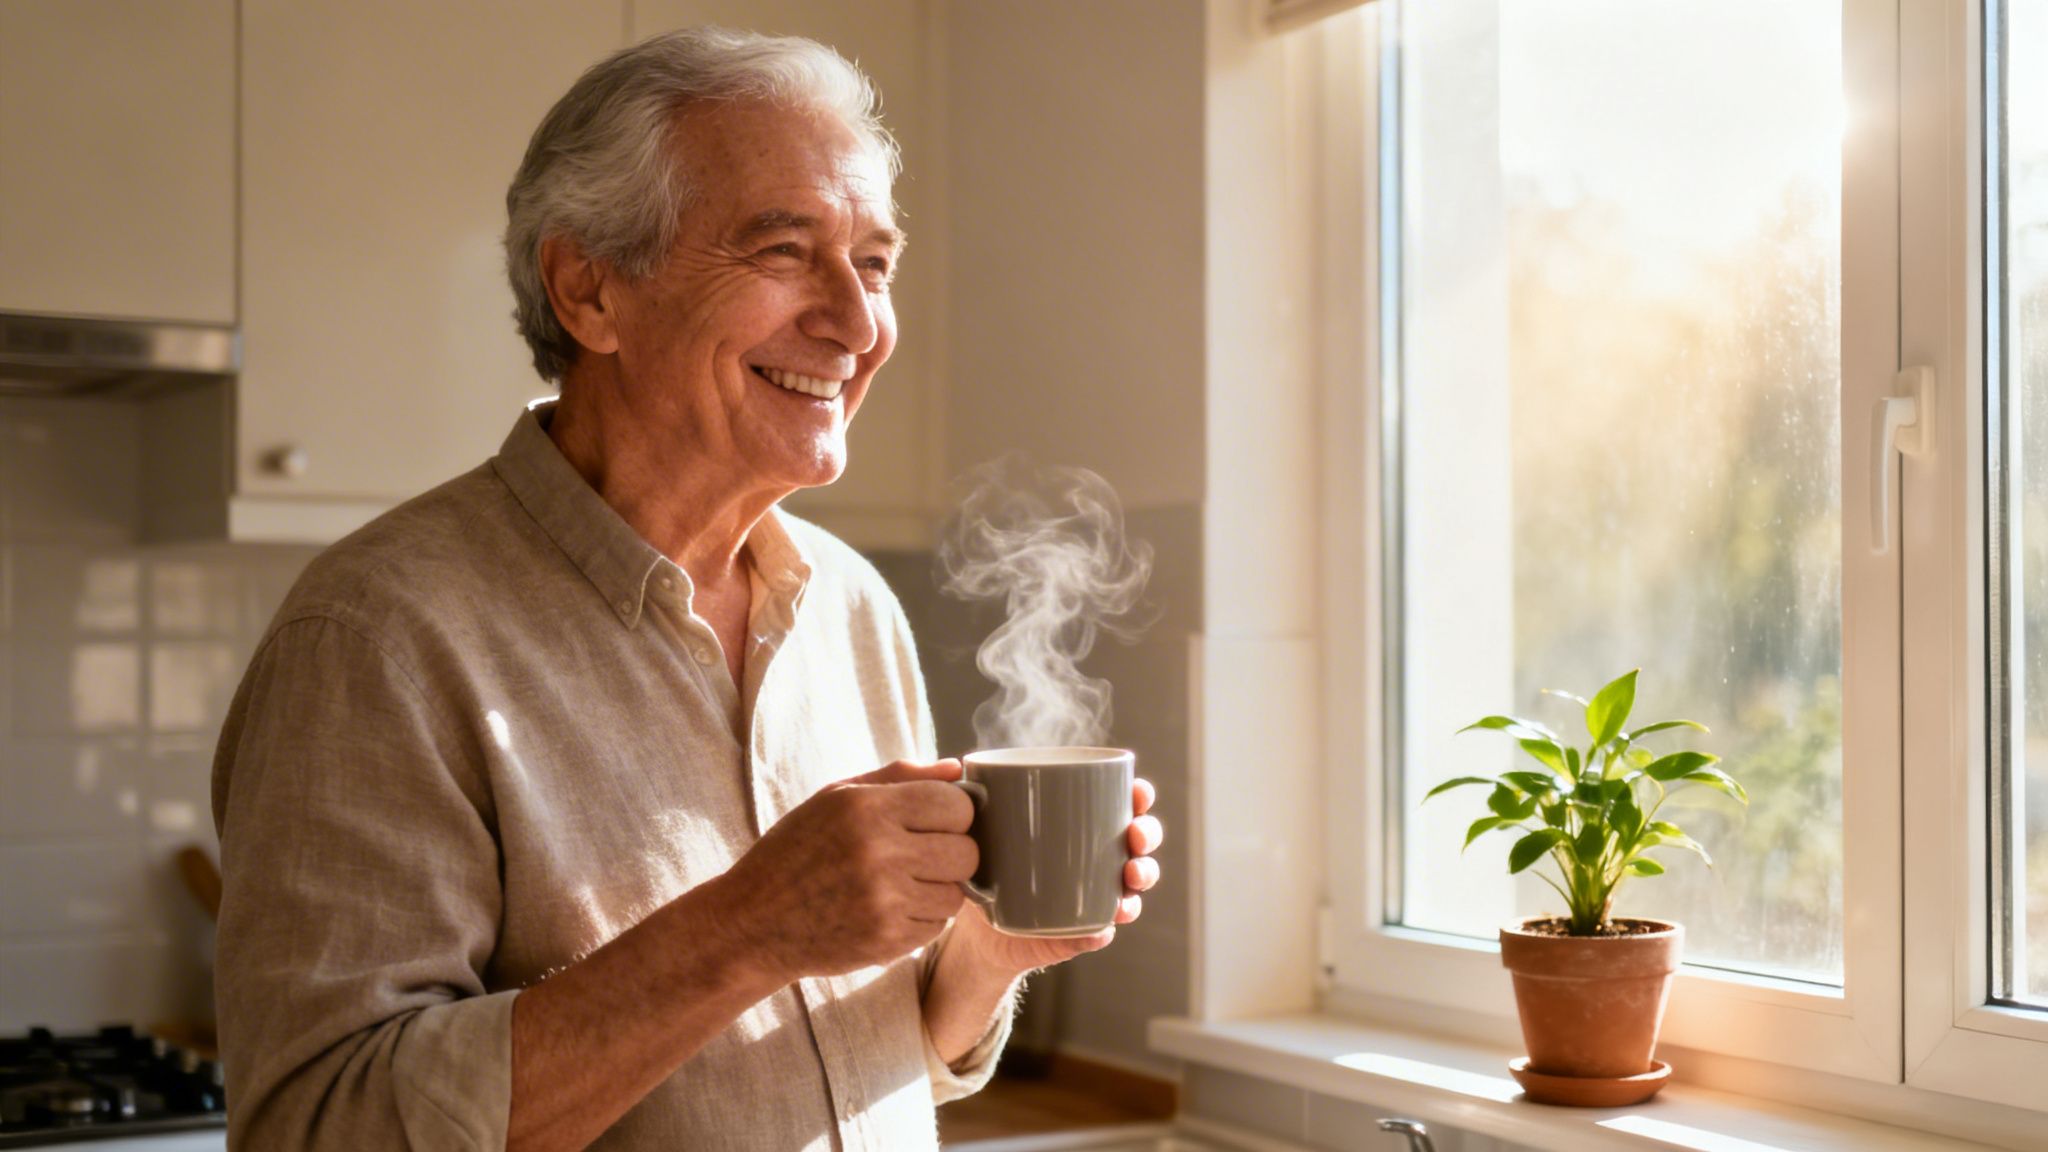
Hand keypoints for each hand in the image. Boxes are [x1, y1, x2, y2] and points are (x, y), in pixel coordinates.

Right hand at [719, 760, 976, 983]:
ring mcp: (885, 901)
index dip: (954, 814)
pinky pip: (936, 927)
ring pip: (957, 894)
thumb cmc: (796, 851)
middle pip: (967, 852)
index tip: (935, 822)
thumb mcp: (835, 798)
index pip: (958, 806)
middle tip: (920, 857)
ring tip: (900, 885)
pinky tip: (887, 909)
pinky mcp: (887, 941)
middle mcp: (879, 852)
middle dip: (952, 853)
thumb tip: (957, 768)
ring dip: (937, 890)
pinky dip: (920, 919)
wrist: (754, 922)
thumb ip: (899, 777)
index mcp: (867, 808)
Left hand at [951, 777, 1163, 975]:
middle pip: (1139, 839)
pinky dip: (1108, 925)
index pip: (1123, 802)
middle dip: (1147, 833)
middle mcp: (1098, 856)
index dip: (1140, 795)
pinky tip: (1106, 921)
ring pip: (1133, 883)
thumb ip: (962, 794)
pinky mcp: (1080, 930)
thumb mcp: (973, 826)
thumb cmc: (983, 862)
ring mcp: (1095, 894)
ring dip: (1143, 876)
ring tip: (1129, 876)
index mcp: (1083, 822)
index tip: (1138, 792)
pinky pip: (1105, 928)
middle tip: (1134, 835)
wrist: (973, 928)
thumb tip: (956, 763)